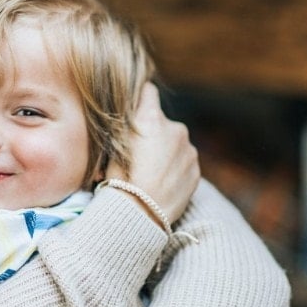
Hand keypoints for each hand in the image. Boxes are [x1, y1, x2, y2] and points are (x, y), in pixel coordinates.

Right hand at [105, 83, 199, 223]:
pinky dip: (174, 169)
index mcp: (151, 119)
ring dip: (165, 152)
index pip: (148, 91)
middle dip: (152, 133)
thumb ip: (122, 127)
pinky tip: (161, 183)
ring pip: (174, 144)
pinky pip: (183, 162)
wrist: (141, 214)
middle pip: (162, 122)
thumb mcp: (111, 147)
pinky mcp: (195, 169)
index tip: (136, 105)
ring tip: (150, 174)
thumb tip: (126, 115)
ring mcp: (188, 150)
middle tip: (138, 155)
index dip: (140, 97)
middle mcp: (174, 128)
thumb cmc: (119, 180)